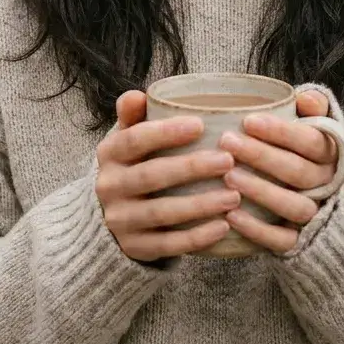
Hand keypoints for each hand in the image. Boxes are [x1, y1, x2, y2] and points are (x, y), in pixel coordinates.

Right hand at [96, 91, 239, 262]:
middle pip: (151, 176)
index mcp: (109, 154)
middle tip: (228, 160)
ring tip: (234, 196)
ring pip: (162, 213)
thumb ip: (134, 115)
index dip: (165, 132)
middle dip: (191, 168)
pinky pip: (167, 245)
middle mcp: (109, 187)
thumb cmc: (133, 165)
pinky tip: (224, 226)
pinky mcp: (135, 247)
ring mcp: (120, 221)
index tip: (200, 124)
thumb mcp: (127, 138)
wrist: (110, 216)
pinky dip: (196, 237)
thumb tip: (138, 95)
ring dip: (200, 205)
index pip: (134, 140)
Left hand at [218, 90, 335, 254]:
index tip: (248, 121)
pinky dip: (258, 230)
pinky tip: (231, 215)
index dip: (280, 132)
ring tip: (229, 177)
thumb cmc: (308, 152)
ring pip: (294, 206)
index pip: (310, 141)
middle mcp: (328, 185)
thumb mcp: (316, 124)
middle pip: (298, 171)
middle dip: (261, 156)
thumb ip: (313, 106)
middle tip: (228, 142)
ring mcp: (316, 215)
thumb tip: (305, 98)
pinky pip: (283, 240)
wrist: (329, 201)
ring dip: (261, 191)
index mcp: (332, 154)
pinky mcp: (302, 241)